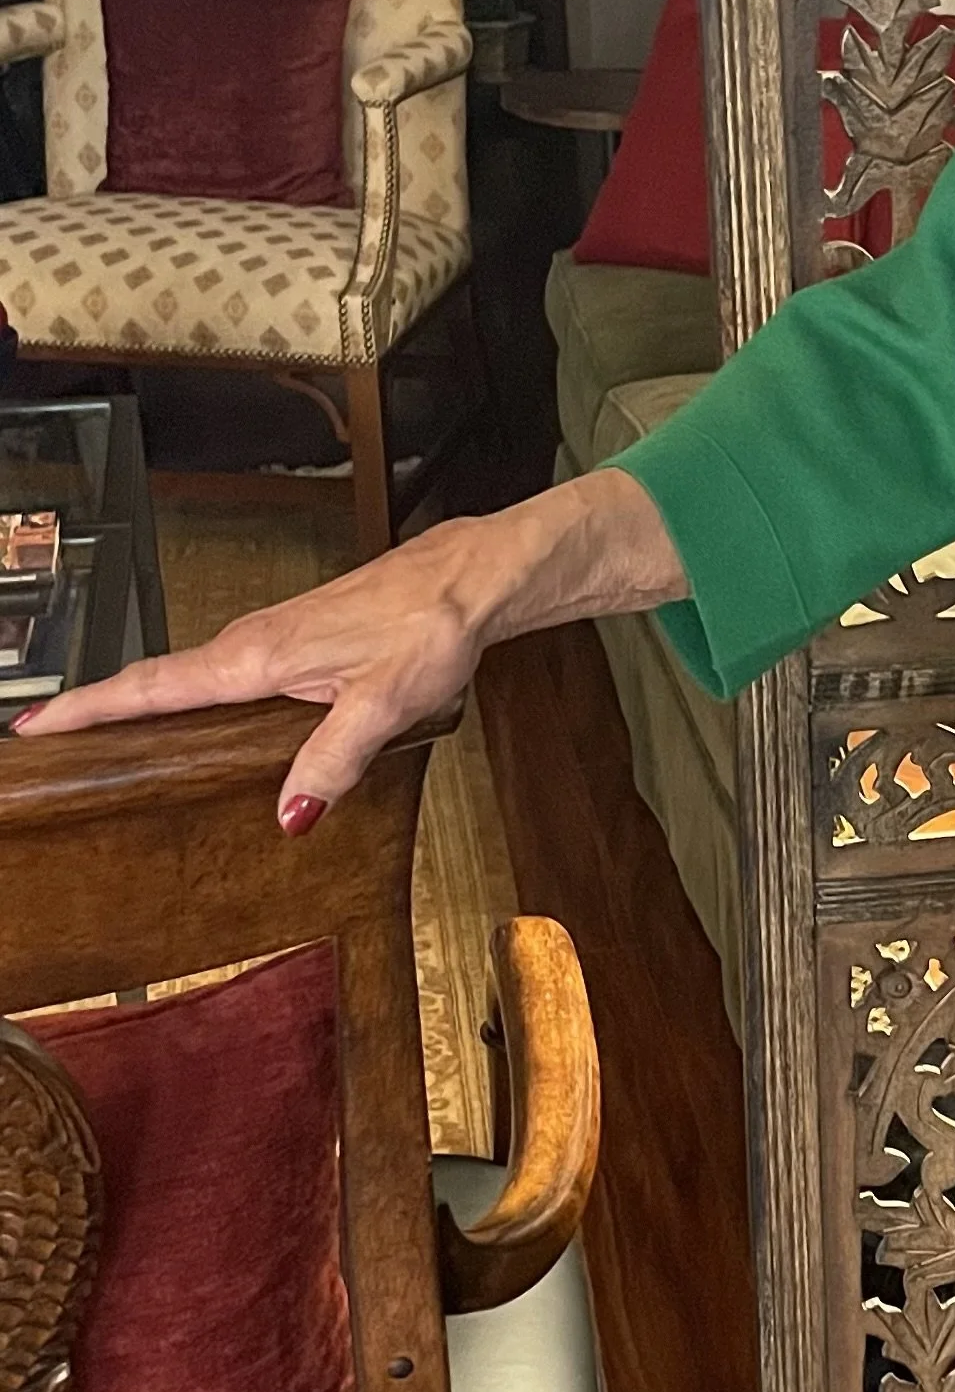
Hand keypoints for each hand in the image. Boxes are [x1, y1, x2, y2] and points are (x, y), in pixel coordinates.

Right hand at [9, 469, 685, 830]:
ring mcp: (269, 643)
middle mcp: (251, 646)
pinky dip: (180, 698)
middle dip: (91, 713)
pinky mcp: (292, 646)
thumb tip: (288, 813)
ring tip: (86, 748)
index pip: (153, 688)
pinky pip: (216, 678)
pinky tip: (180, 730)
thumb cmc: (435, 625)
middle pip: (153, 684)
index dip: (89, 709)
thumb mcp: (388, 700)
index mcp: (257, 659)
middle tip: (39, 750)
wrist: (475, 578)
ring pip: (184, 680)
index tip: (33, 729)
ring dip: (132, 707)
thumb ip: (336, 757)